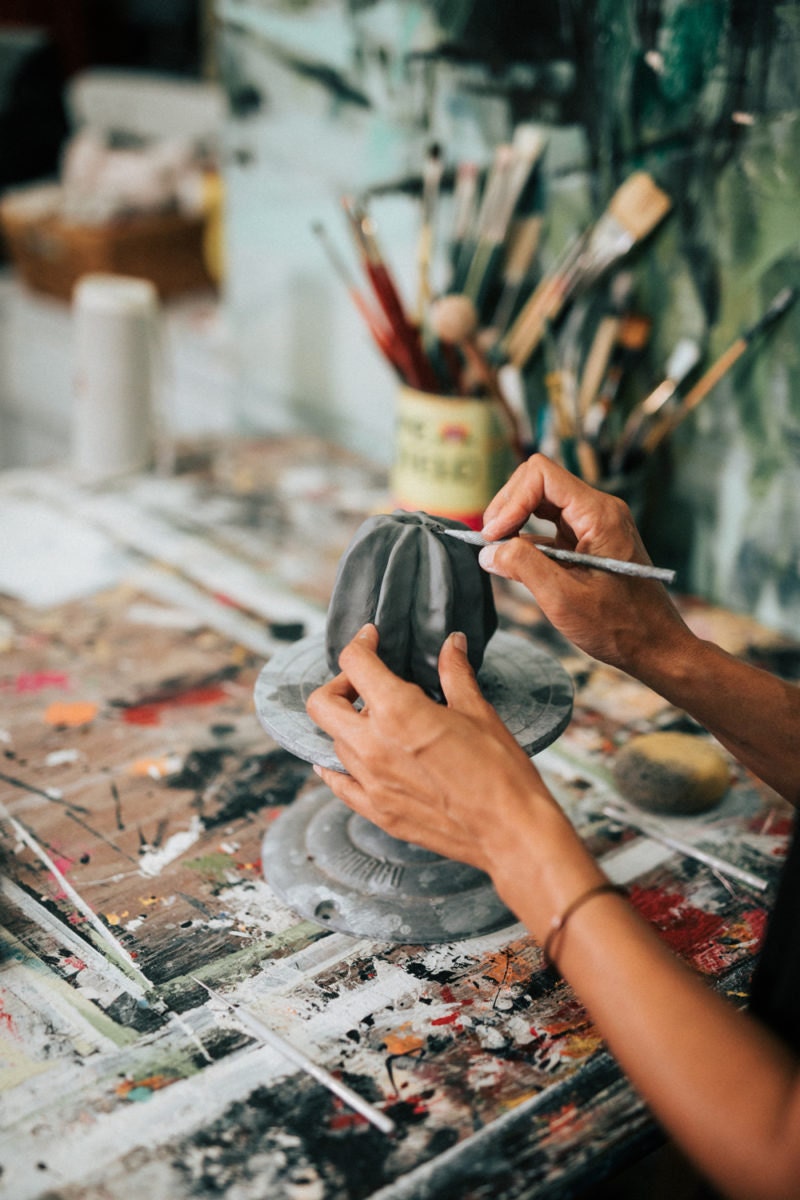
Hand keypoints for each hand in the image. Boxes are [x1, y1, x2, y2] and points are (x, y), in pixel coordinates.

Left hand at [305, 624, 554, 876]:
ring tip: (379, 721)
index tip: (372, 640)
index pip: (355, 663)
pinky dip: (337, 766)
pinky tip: (353, 757)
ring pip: (334, 741)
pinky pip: (338, 783)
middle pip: (322, 704)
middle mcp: (372, 746)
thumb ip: (455, 673)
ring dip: (348, 724)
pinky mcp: (377, 811)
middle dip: (340, 684)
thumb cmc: (501, 771)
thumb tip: (452, 644)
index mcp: (398, 711)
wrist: (511, 831)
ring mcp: (370, 783)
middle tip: (365, 682)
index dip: (361, 643)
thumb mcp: (478, 712)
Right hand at [479, 454, 688, 671]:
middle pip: (538, 482)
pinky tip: (514, 562)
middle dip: (508, 507)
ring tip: (497, 551)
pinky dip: (526, 538)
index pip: (541, 475)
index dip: (510, 500)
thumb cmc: (620, 626)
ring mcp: (593, 525)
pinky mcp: (587, 542)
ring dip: (514, 521)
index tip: (493, 536)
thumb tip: (488, 552)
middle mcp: (598, 511)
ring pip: (541, 501)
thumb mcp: (564, 599)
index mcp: (599, 515)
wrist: (655, 646)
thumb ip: (523, 567)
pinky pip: (549, 525)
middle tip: (490, 543)